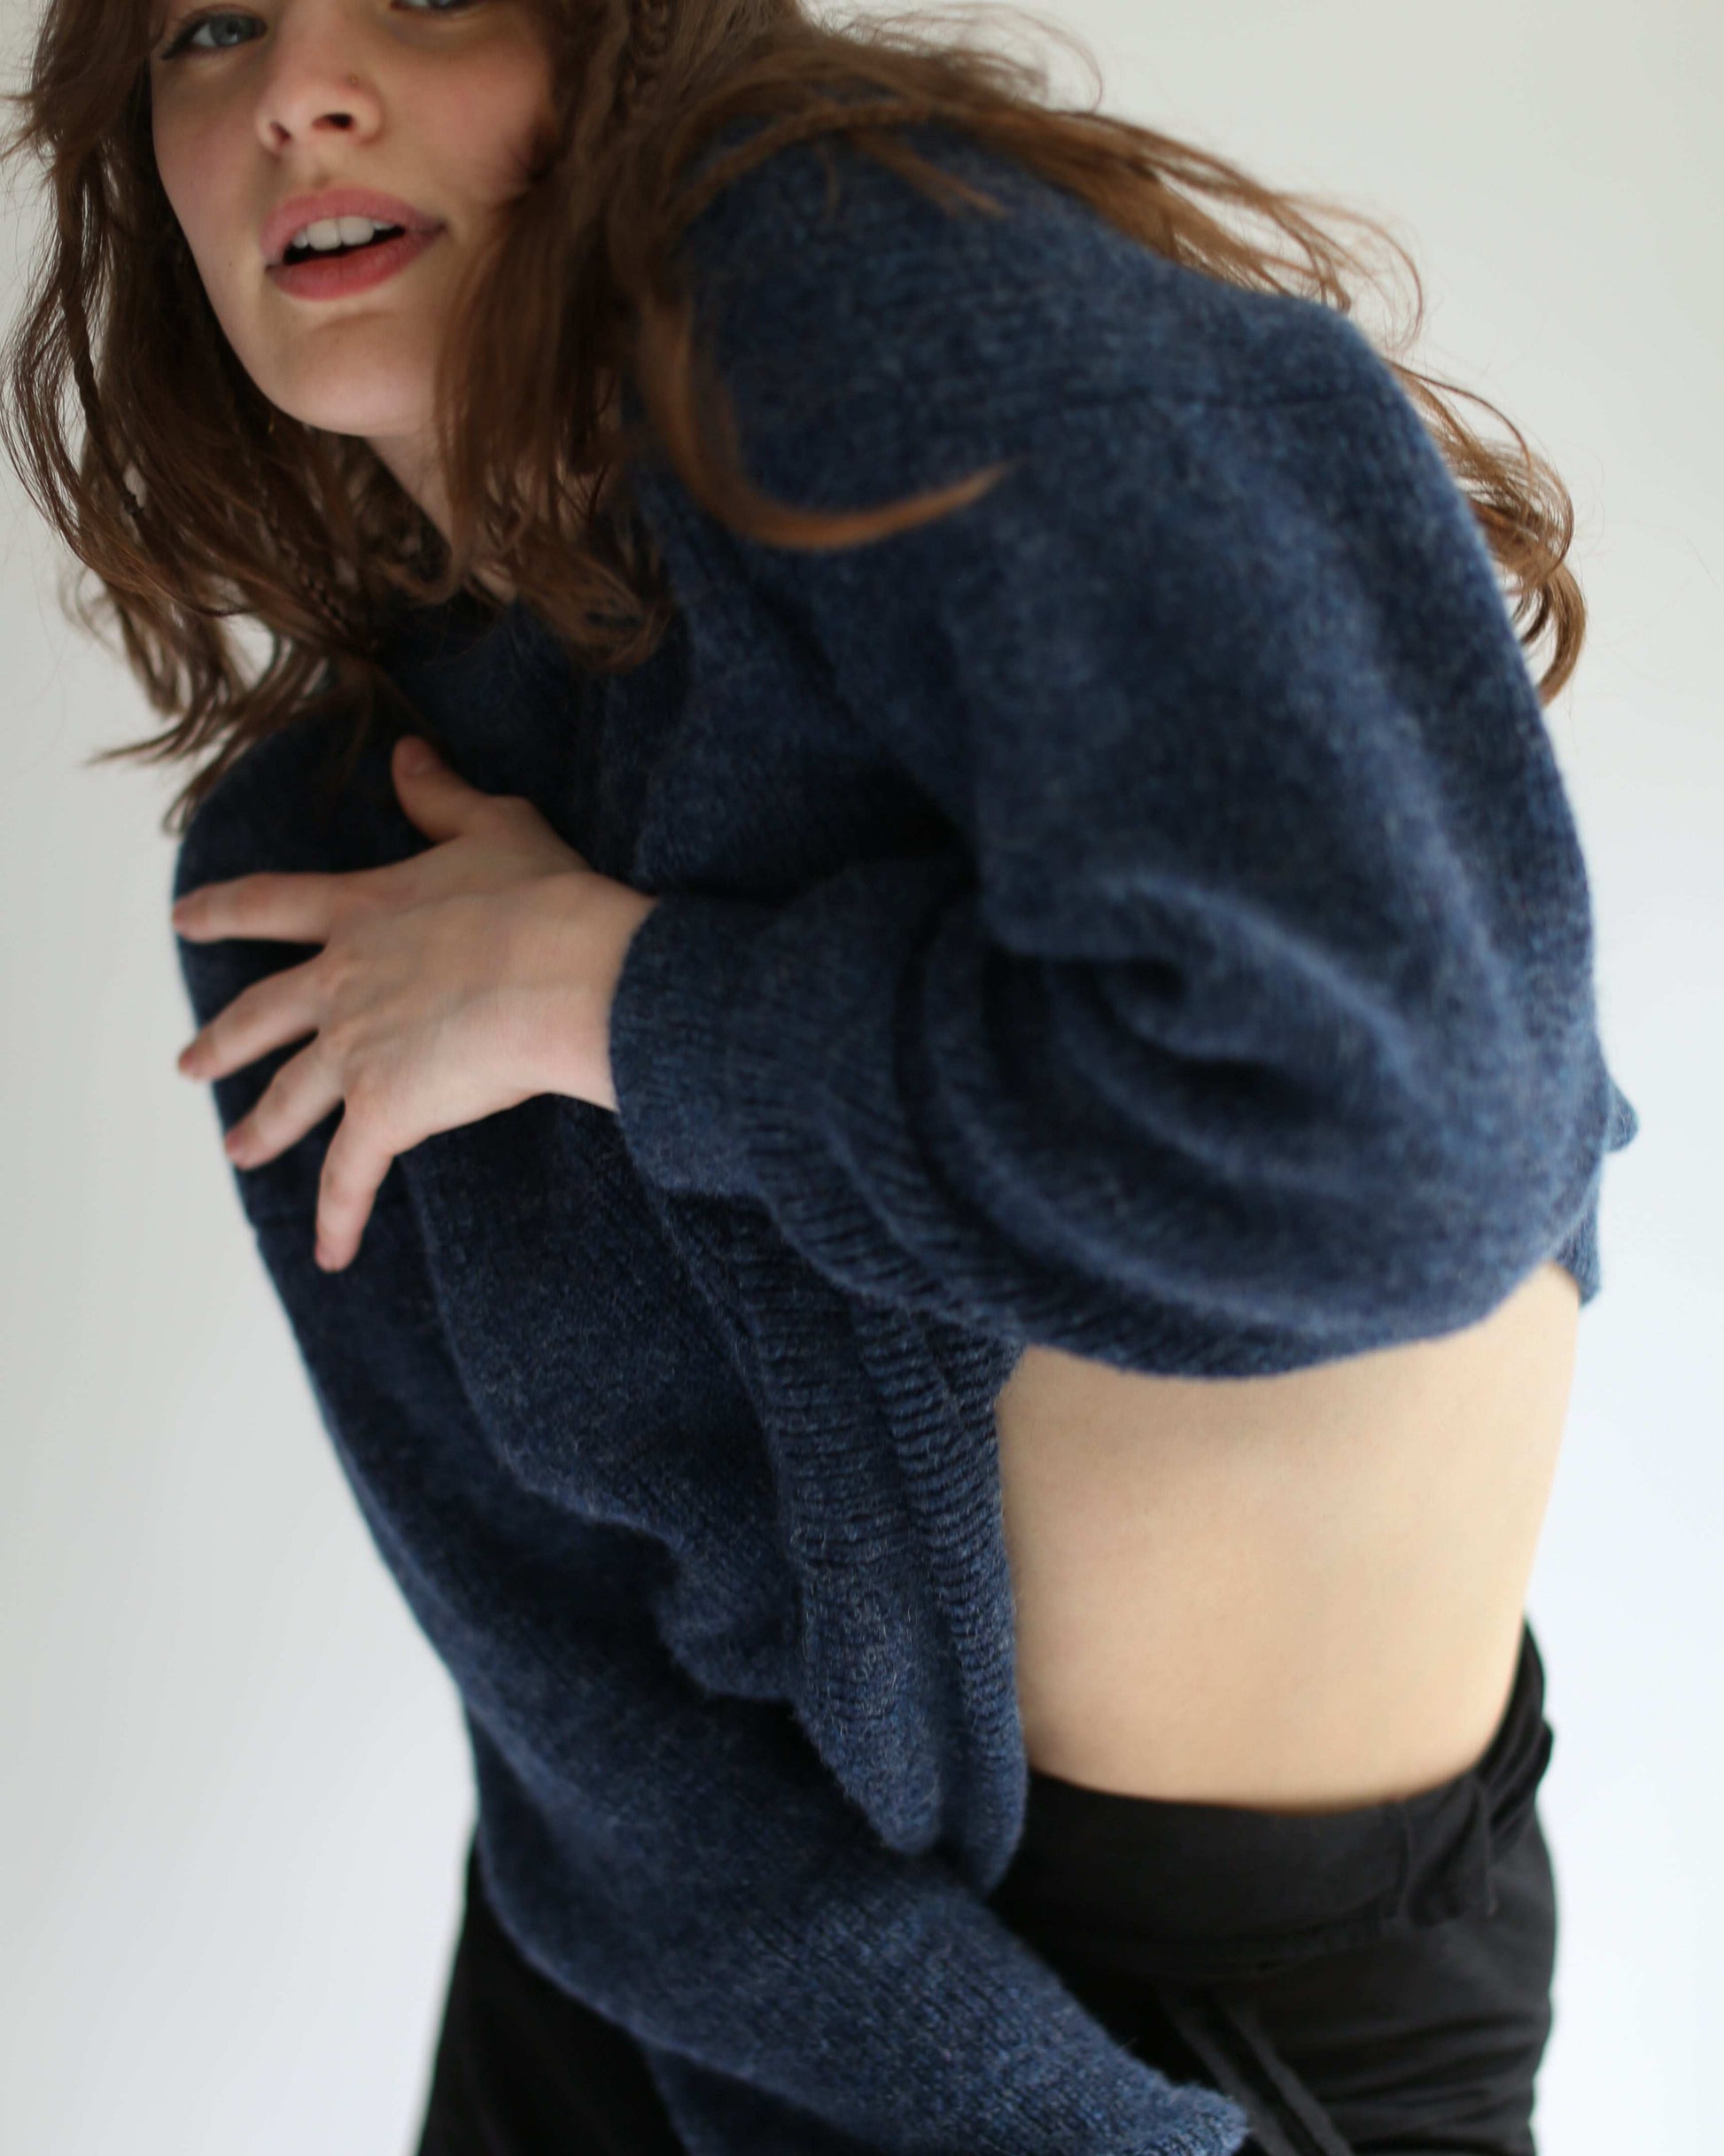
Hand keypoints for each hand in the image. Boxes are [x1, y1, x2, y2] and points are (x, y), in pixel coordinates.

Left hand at [172, 734, 658, 1272]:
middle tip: (188, 1063)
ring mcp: (355, 1050)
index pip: (272, 908)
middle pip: (262, 1014)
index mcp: (362, 912)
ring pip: (290, 1097)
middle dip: (223, 1040)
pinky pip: (352, 1178)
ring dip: (262, 1128)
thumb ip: (441, 795)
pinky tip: (329, 1255)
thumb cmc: (542, 896)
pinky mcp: (385, 1112)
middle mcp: (342, 982)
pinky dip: (338, 1219)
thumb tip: (407, 753)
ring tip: (238, 1151)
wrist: (563, 969)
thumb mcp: (493, 826)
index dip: (224, 912)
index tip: (183, 918)